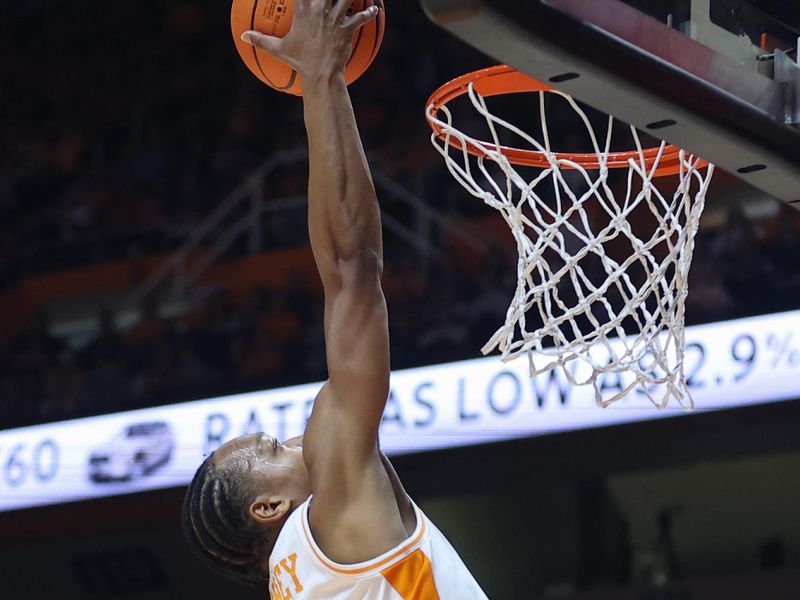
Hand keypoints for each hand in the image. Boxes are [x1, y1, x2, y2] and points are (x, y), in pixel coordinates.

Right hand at [240, 0, 379, 82]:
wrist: (320, 75)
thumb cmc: (299, 62)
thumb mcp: (278, 50)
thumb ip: (260, 40)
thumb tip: (243, 36)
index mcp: (303, 10)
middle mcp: (320, 9)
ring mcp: (335, 18)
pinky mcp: (348, 28)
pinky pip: (361, 17)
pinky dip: (368, 12)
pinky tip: (375, 8)